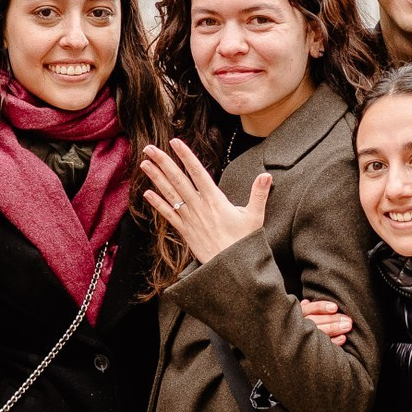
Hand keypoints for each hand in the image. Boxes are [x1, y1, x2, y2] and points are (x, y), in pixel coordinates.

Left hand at [140, 140, 269, 267]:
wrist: (231, 269)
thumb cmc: (244, 242)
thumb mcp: (255, 217)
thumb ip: (259, 194)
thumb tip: (266, 175)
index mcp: (215, 200)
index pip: (198, 173)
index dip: (186, 156)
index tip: (175, 142)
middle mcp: (199, 207)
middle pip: (178, 180)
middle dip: (163, 162)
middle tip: (149, 148)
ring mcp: (190, 219)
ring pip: (170, 194)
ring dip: (156, 178)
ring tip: (144, 164)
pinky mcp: (185, 231)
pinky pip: (168, 215)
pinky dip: (157, 204)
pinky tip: (147, 193)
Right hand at [297, 298, 353, 346]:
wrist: (296, 348)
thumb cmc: (306, 325)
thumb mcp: (304, 315)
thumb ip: (308, 309)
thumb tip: (307, 301)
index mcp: (297, 315)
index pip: (308, 309)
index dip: (321, 307)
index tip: (335, 307)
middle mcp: (297, 326)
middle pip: (314, 321)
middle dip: (332, 319)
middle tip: (348, 319)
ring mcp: (303, 339)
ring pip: (318, 333)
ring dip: (334, 329)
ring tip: (348, 326)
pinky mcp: (309, 350)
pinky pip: (322, 347)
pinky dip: (334, 342)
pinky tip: (343, 338)